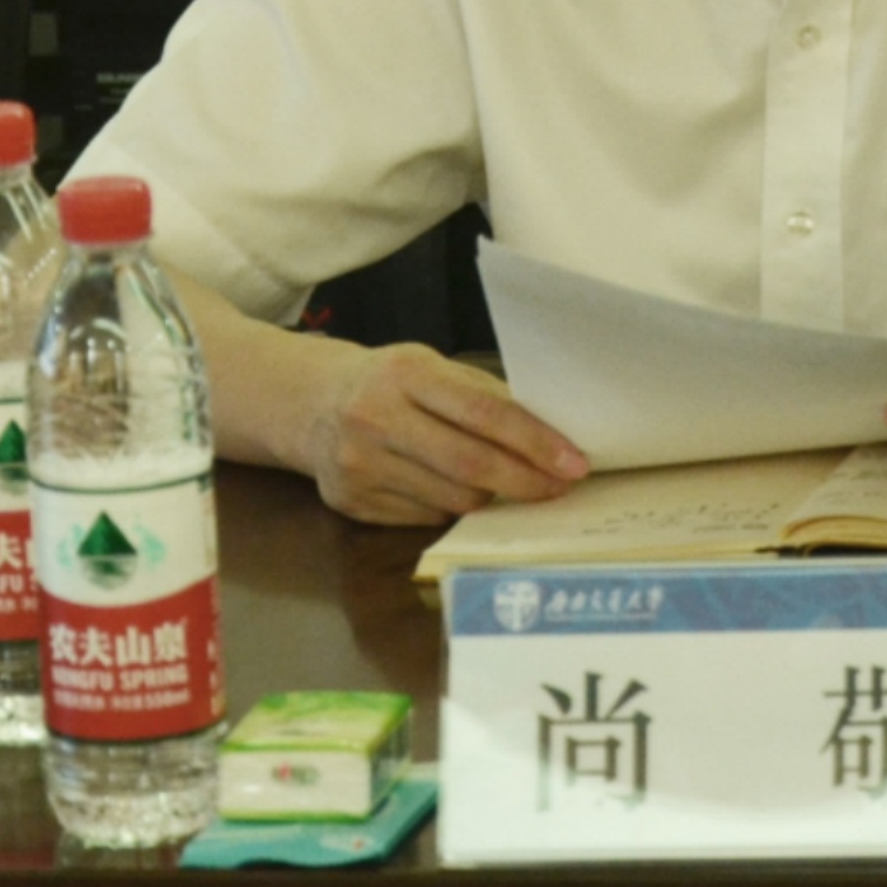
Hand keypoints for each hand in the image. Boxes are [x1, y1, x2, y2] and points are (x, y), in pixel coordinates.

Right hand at [300, 343, 588, 525]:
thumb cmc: (391, 382)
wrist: (311, 403)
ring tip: (511, 486)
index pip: (484, 412)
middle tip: (561, 489)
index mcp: (405, 373)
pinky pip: (426, 519)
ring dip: (492, 498)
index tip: (574, 463)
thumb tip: (551, 436)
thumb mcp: (432, 368)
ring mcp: (359, 465)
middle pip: (470, 464)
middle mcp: (376, 418)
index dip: (535, 441)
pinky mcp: (351, 503)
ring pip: (452, 499)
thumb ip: (483, 397)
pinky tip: (459, 492)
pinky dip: (453, 509)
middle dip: (526, 481)